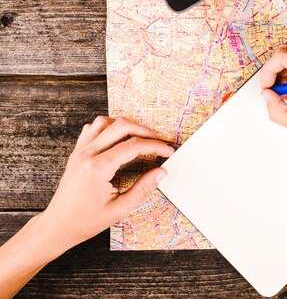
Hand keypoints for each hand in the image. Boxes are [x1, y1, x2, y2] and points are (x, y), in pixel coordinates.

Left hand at [37, 116, 173, 256]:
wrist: (57, 226)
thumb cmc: (85, 221)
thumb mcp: (119, 209)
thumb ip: (143, 188)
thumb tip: (161, 172)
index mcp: (98, 168)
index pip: (134, 146)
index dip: (156, 146)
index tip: (168, 151)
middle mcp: (87, 154)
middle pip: (121, 126)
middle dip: (145, 131)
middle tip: (157, 141)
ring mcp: (80, 151)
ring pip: (105, 122)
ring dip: (125, 125)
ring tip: (139, 137)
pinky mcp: (76, 153)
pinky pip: (92, 129)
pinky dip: (108, 128)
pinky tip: (117, 139)